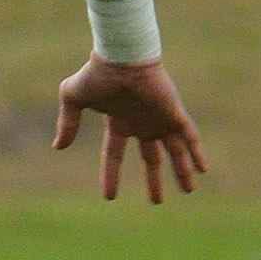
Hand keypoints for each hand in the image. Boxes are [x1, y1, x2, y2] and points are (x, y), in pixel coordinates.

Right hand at [55, 57, 206, 202]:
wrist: (121, 58)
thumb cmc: (97, 74)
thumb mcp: (73, 99)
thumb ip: (68, 122)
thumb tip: (58, 147)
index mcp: (119, 122)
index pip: (116, 155)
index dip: (111, 175)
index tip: (110, 198)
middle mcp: (142, 124)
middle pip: (151, 158)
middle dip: (154, 179)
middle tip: (157, 201)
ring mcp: (160, 120)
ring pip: (174, 152)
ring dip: (181, 171)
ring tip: (189, 190)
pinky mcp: (175, 113)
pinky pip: (189, 137)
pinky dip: (197, 153)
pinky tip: (202, 170)